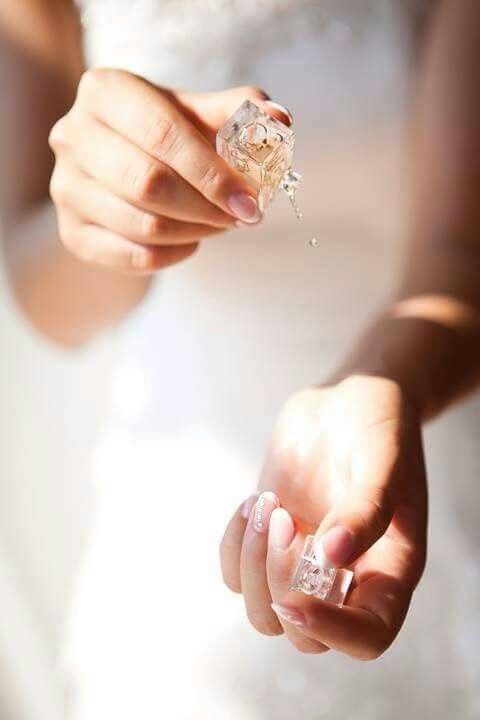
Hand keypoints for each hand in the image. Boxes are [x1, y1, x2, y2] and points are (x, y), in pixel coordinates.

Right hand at [49, 70, 287, 272]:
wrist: (120, 173)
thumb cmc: (166, 138)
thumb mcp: (198, 116)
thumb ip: (238, 114)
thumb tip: (280, 121)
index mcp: (105, 92)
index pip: (163, 133)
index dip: (212, 173)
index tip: (251, 201)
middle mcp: (73, 136)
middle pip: (148, 183)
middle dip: (206, 207)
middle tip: (241, 217)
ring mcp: (66, 187)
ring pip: (142, 225)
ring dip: (195, 231)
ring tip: (219, 224)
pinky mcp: (72, 232)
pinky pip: (133, 257)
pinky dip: (173, 255)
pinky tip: (190, 240)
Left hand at [220, 376, 426, 658]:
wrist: (350, 400)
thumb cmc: (380, 428)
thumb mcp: (384, 461)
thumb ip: (366, 509)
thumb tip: (332, 558)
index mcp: (387, 570)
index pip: (366, 636)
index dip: (331, 632)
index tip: (295, 602)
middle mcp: (345, 577)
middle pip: (304, 633)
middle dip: (280, 583)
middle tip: (283, 518)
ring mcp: (303, 561)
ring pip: (263, 610)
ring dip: (252, 566)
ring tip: (267, 505)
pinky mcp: (272, 540)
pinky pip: (236, 573)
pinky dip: (234, 546)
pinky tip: (253, 503)